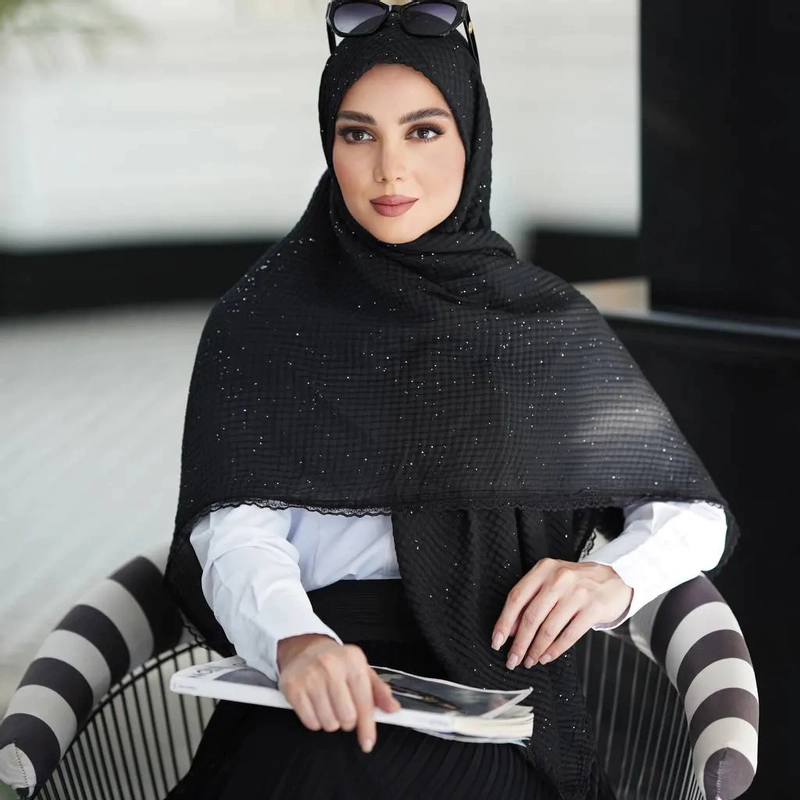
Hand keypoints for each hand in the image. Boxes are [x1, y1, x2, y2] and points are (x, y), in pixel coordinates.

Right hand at [277, 634, 399, 752]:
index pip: (365, 701)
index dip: (368, 726)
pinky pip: (310, 722)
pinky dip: (315, 721)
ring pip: (329, 723)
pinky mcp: (293, 687)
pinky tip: (316, 706)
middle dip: (348, 720)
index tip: (368, 742)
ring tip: (329, 705)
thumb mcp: (362, 670)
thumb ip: (379, 691)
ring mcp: (310, 676)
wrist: (305, 649)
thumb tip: (392, 709)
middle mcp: (331, 665)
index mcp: (352, 660)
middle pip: (347, 717)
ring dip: (331, 721)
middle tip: (344, 709)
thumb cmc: (337, 663)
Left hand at [492, 559, 632, 669]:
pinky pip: (569, 635)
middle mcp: (559, 578)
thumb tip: (511, 630)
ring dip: (536, 649)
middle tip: (512, 659)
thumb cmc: (576, 583)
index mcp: (544, 569)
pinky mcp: (593, 608)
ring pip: (549, 628)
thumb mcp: (551, 582)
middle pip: (531, 616)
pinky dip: (555, 650)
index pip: (516, 597)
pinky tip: (547, 657)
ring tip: (530, 661)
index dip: (504, 622)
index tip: (497, 641)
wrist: (614, 579)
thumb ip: (531, 600)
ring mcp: (578, 593)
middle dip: (519, 643)